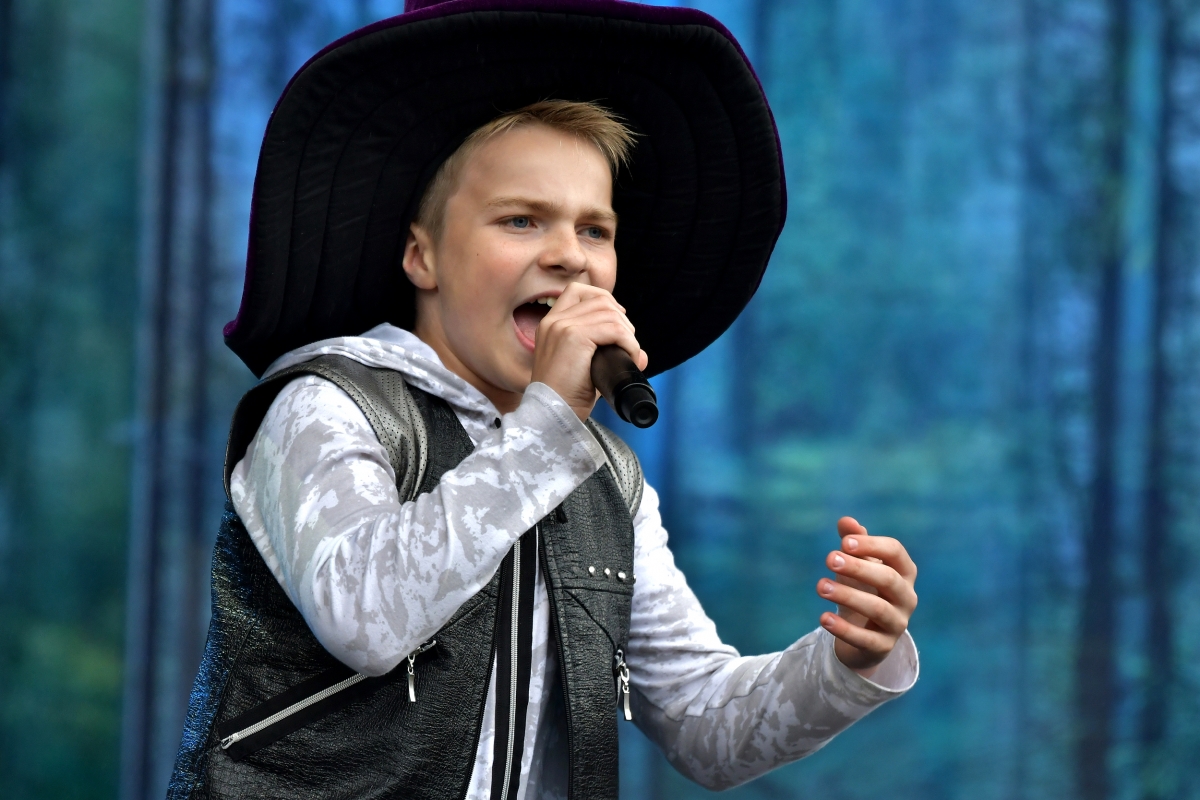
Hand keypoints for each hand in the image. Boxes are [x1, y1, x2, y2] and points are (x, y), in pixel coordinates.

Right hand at [530, 283, 647, 420]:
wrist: (552, 415)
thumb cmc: (566, 398)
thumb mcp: (586, 371)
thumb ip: (610, 358)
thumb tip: (642, 356)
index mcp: (549, 325)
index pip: (577, 291)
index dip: (604, 300)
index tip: (617, 322)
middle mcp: (553, 321)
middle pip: (598, 298)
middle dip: (620, 318)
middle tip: (626, 344)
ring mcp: (562, 326)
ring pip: (609, 312)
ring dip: (627, 333)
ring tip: (628, 354)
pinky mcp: (574, 336)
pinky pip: (614, 328)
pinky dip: (628, 342)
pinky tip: (629, 357)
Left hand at [816, 517, 917, 677]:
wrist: (865, 634)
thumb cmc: (864, 589)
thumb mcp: (857, 565)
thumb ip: (854, 542)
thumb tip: (846, 521)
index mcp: (904, 571)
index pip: (895, 552)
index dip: (872, 545)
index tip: (844, 542)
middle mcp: (907, 597)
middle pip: (889, 579)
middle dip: (859, 568)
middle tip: (829, 558)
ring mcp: (898, 623)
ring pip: (878, 609)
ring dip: (848, 596)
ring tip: (820, 586)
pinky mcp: (883, 647)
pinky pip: (865, 639)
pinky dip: (843, 629)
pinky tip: (823, 617)